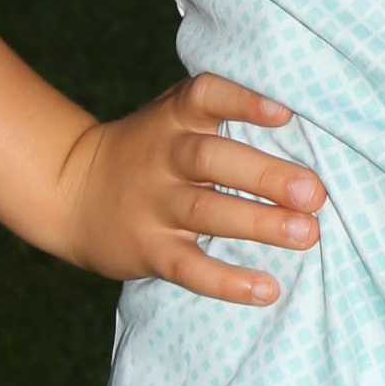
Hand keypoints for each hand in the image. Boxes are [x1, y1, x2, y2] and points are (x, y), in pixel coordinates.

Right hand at [57, 73, 324, 304]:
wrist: (70, 190)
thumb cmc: (150, 150)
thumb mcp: (173, 118)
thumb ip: (224, 114)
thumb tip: (307, 119)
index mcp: (175, 117)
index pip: (206, 96)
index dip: (244, 101)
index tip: (285, 112)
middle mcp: (163, 157)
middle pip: (212, 159)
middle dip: (265, 176)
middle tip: (314, 193)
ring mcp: (153, 205)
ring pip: (206, 213)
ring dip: (259, 224)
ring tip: (307, 234)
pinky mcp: (147, 249)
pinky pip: (188, 268)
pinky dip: (227, 281)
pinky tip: (267, 289)